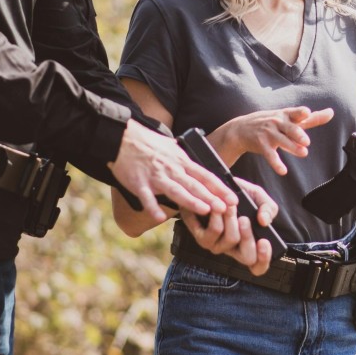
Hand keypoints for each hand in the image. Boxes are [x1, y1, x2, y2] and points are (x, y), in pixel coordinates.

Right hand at [112, 119, 236, 221]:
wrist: (122, 137)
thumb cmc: (147, 142)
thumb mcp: (171, 147)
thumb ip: (183, 159)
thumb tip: (196, 166)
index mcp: (180, 160)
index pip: (205, 175)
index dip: (220, 188)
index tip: (233, 198)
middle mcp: (171, 168)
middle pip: (195, 185)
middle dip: (212, 197)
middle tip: (227, 208)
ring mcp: (155, 176)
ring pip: (176, 190)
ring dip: (191, 201)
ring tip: (205, 210)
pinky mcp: (138, 183)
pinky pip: (147, 197)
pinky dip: (153, 207)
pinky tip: (160, 217)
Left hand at [182, 178, 280, 274]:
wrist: (215, 185)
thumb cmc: (239, 195)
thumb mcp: (258, 197)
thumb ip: (268, 208)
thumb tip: (264, 221)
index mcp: (250, 244)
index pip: (259, 265)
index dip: (264, 258)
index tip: (264, 241)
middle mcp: (234, 249)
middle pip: (247, 257)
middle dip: (248, 237)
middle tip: (245, 219)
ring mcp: (218, 246)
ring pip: (231, 240)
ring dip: (232, 220)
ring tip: (231, 205)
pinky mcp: (202, 238)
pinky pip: (213, 232)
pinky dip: (217, 216)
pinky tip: (217, 205)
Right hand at [208, 106, 334, 174]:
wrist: (240, 130)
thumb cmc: (271, 123)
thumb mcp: (288, 118)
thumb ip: (311, 118)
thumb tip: (331, 113)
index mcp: (285, 115)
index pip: (294, 113)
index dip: (300, 113)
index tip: (307, 112)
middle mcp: (277, 122)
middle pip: (289, 128)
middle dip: (297, 134)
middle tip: (306, 142)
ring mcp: (268, 133)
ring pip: (282, 141)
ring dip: (292, 147)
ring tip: (303, 153)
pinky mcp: (261, 145)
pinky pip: (270, 155)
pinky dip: (276, 163)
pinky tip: (283, 171)